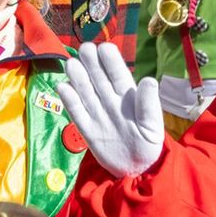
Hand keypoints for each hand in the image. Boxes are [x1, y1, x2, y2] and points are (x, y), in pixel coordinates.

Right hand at [55, 42, 163, 177]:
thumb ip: (148, 104)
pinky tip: (62, 86)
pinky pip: (77, 113)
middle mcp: (110, 102)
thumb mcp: (152, 125)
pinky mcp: (87, 130)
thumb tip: (149, 80)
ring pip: (86, 92)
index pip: (118, 75)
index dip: (111, 61)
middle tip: (84, 48)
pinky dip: (69, 101)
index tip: (104, 47)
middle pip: (99, 79)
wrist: (136, 169)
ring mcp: (98, 115)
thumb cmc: (148, 143)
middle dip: (92, 63)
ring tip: (71, 63)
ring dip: (78, 78)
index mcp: (128, 97)